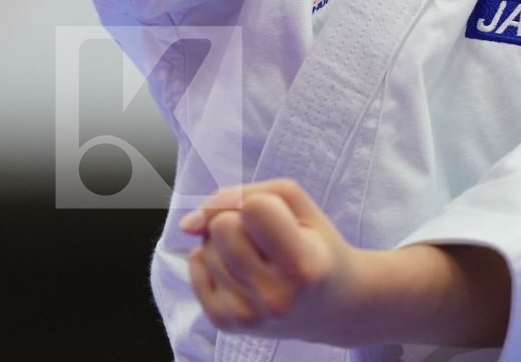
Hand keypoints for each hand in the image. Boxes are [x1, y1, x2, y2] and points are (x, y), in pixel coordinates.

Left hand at [178, 178, 382, 345]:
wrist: (333, 303)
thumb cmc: (315, 243)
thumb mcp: (295, 205)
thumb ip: (240, 195)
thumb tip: (187, 225)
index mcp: (305, 267)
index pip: (253, 206)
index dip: (264, 202)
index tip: (285, 222)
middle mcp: (276, 299)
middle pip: (222, 225)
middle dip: (239, 221)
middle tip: (267, 241)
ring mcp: (248, 317)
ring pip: (205, 245)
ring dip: (227, 243)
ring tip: (260, 260)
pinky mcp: (225, 324)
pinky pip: (194, 265)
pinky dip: (213, 261)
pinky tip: (242, 274)